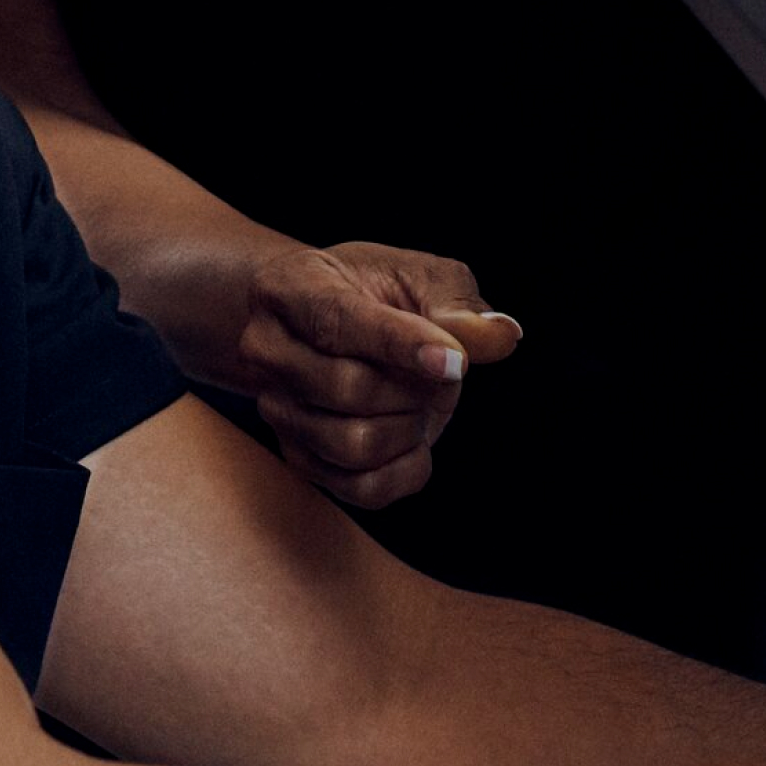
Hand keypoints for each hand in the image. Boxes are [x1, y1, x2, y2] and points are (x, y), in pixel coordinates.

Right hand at [205, 241, 520, 508]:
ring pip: (354, 444)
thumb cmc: (375, 294)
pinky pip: (362, 488)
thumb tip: (500, 335)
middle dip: (416, 387)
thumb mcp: (419, 276)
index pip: (338, 322)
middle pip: (349, 389)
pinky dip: (408, 470)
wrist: (324, 327)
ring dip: (411, 427)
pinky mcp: (298, 456)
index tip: (456, 363)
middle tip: (439, 371)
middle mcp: (266, 349)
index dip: (401, 345)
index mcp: (289, 287)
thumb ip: (458, 302)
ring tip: (419, 400)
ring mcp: (276, 407)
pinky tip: (415, 437)